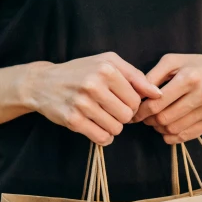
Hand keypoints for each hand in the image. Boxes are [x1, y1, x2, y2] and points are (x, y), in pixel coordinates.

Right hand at [24, 52, 162, 145]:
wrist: (43, 83)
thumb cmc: (80, 71)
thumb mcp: (107, 62)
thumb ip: (135, 76)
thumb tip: (157, 94)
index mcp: (106, 67)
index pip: (136, 98)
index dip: (133, 103)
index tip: (123, 101)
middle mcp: (94, 84)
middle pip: (128, 115)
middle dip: (123, 115)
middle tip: (111, 109)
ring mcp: (82, 103)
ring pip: (116, 128)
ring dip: (113, 126)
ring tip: (102, 116)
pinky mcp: (73, 120)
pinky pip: (102, 138)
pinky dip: (103, 136)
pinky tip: (96, 126)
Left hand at [131, 51, 201, 143]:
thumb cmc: (196, 65)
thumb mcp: (173, 60)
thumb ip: (153, 75)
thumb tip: (138, 94)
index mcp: (190, 77)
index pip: (157, 102)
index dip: (141, 110)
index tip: (134, 111)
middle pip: (165, 118)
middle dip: (149, 120)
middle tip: (143, 116)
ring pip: (174, 129)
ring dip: (159, 128)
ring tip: (155, 120)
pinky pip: (187, 136)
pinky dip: (172, 136)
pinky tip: (167, 128)